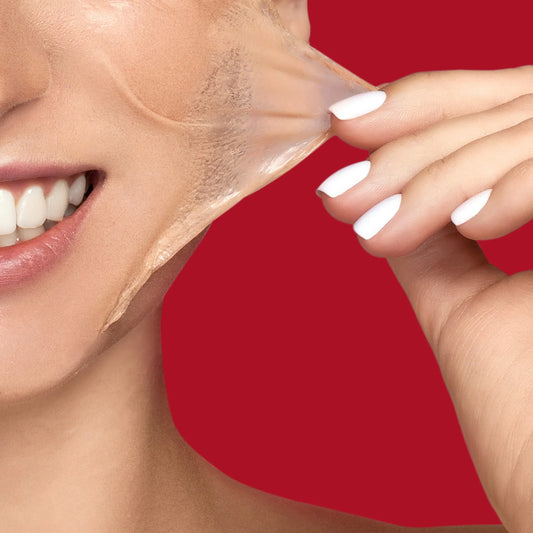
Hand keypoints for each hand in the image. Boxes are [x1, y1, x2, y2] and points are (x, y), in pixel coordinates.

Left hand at [318, 67, 532, 531]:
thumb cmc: (522, 410)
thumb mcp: (463, 303)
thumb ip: (427, 241)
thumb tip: (375, 197)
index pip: (486, 111)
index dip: (417, 107)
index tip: (344, 125)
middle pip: (500, 112)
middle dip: (409, 148)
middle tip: (340, 191)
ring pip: (523, 135)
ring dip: (435, 181)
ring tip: (379, 228)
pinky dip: (514, 188)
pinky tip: (464, 223)